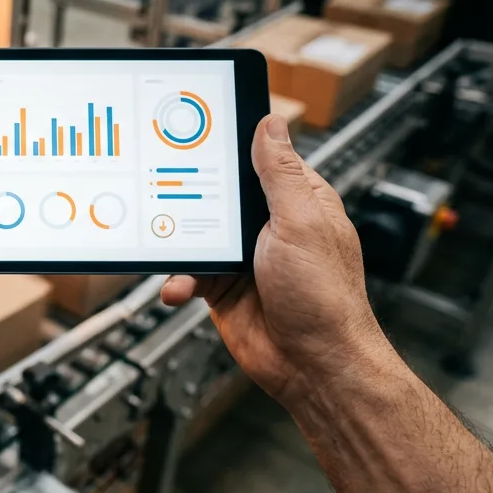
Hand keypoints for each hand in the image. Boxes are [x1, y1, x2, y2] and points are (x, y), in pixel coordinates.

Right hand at [160, 115, 393, 409]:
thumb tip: (271, 124)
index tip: (197, 131)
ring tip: (173, 250)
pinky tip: (178, 286)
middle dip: (192, 196)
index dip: (230, 146)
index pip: (260, 159)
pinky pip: (189, 272)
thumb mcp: (301, 223)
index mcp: (297, 202)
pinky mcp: (222, 287)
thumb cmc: (326, 299)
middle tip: (166, 189)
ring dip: (182, 244)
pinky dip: (179, 279)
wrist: (313, 368)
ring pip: (197, 233)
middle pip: (218, 194)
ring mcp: (244, 257)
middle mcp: (269, 226)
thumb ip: (280, 175)